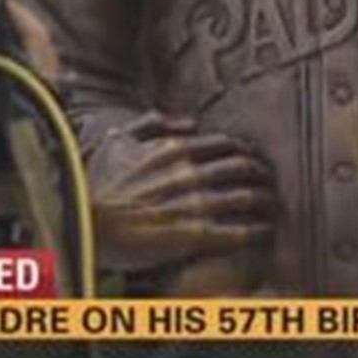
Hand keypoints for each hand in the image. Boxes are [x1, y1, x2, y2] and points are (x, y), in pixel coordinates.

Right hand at [84, 112, 275, 271]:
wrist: (85, 221)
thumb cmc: (95, 183)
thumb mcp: (117, 141)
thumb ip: (151, 124)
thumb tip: (188, 122)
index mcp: (174, 150)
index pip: (223, 144)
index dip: (243, 150)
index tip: (251, 156)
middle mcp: (190, 173)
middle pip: (241, 167)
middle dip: (261, 172)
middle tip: (269, 178)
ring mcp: (194, 204)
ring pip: (245, 197)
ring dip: (264, 200)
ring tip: (272, 203)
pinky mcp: (194, 235)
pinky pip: (237, 232)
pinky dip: (255, 230)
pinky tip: (264, 231)